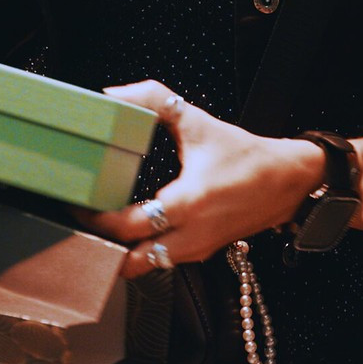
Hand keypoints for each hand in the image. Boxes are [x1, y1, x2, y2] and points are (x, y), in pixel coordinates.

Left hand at [85, 81, 323, 279]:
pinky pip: (164, 261)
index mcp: (186, 203)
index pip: (128, 226)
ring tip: (97, 232)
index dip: (95, 220)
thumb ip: (154, 101)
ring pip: (147, 266)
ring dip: (120, 254)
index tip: (75, 204)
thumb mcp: (197, 121)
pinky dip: (142, 253)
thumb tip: (113, 96)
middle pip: (131, 261)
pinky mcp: (203, 253)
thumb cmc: (243, 153)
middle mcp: (190, 234)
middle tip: (77, 226)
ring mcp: (197, 249)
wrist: (288, 180)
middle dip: (100, 246)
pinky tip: (129, 234)